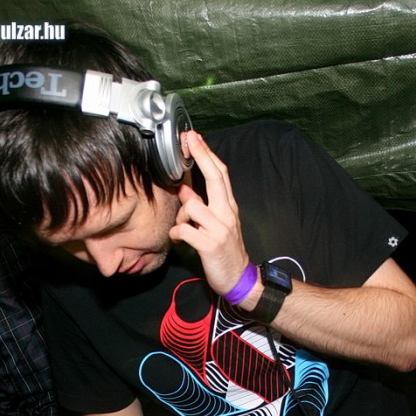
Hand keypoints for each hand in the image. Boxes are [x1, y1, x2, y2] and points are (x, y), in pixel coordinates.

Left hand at [170, 130, 250, 296]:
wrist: (238, 278)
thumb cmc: (225, 251)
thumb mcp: (217, 224)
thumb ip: (203, 206)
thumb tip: (185, 188)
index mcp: (229, 207)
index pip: (221, 174)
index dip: (207, 154)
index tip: (195, 137)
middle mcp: (227, 213)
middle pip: (215, 178)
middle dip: (201, 156)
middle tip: (189, 140)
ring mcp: (219, 229)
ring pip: (192, 205)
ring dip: (180, 215)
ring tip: (182, 226)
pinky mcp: (209, 245)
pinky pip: (184, 230)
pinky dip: (176, 233)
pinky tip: (179, 239)